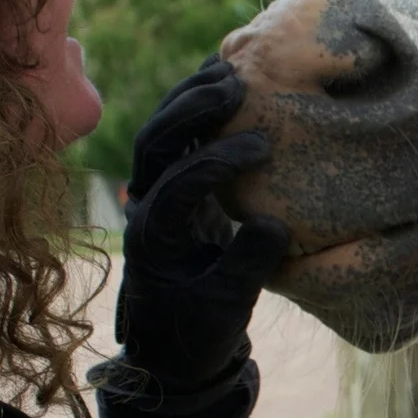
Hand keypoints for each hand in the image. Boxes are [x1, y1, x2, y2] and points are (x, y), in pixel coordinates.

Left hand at [113, 60, 289, 394]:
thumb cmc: (200, 330)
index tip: (263, 149)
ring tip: (232, 70)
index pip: (178, 184)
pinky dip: (195, 104)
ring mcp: (153, 191)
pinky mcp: (169, 183)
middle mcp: (144, 205)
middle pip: (155, 142)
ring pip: (159, 130)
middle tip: (237, 86)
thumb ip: (247, 265)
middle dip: (193, 109)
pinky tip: (224, 77)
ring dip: (191, 97)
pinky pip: (176, 134)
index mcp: (154, 237)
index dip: (218, 161)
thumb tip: (274, 222)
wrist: (173, 346)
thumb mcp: (228, 307)